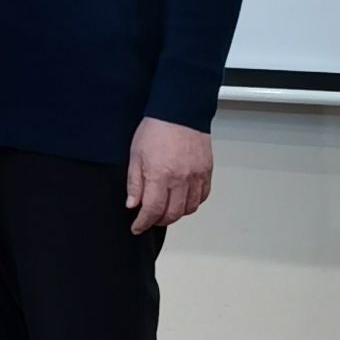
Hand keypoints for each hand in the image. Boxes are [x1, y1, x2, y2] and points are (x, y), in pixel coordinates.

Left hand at [126, 118, 212, 234]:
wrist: (179, 112)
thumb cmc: (155, 129)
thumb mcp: (135, 155)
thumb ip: (134, 183)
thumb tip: (133, 205)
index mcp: (160, 175)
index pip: (152, 210)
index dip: (143, 223)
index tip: (137, 227)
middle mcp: (180, 179)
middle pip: (172, 214)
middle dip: (159, 221)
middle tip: (150, 219)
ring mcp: (196, 176)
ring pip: (189, 208)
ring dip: (176, 214)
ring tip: (166, 209)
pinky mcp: (206, 171)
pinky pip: (202, 196)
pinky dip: (192, 203)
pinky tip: (183, 199)